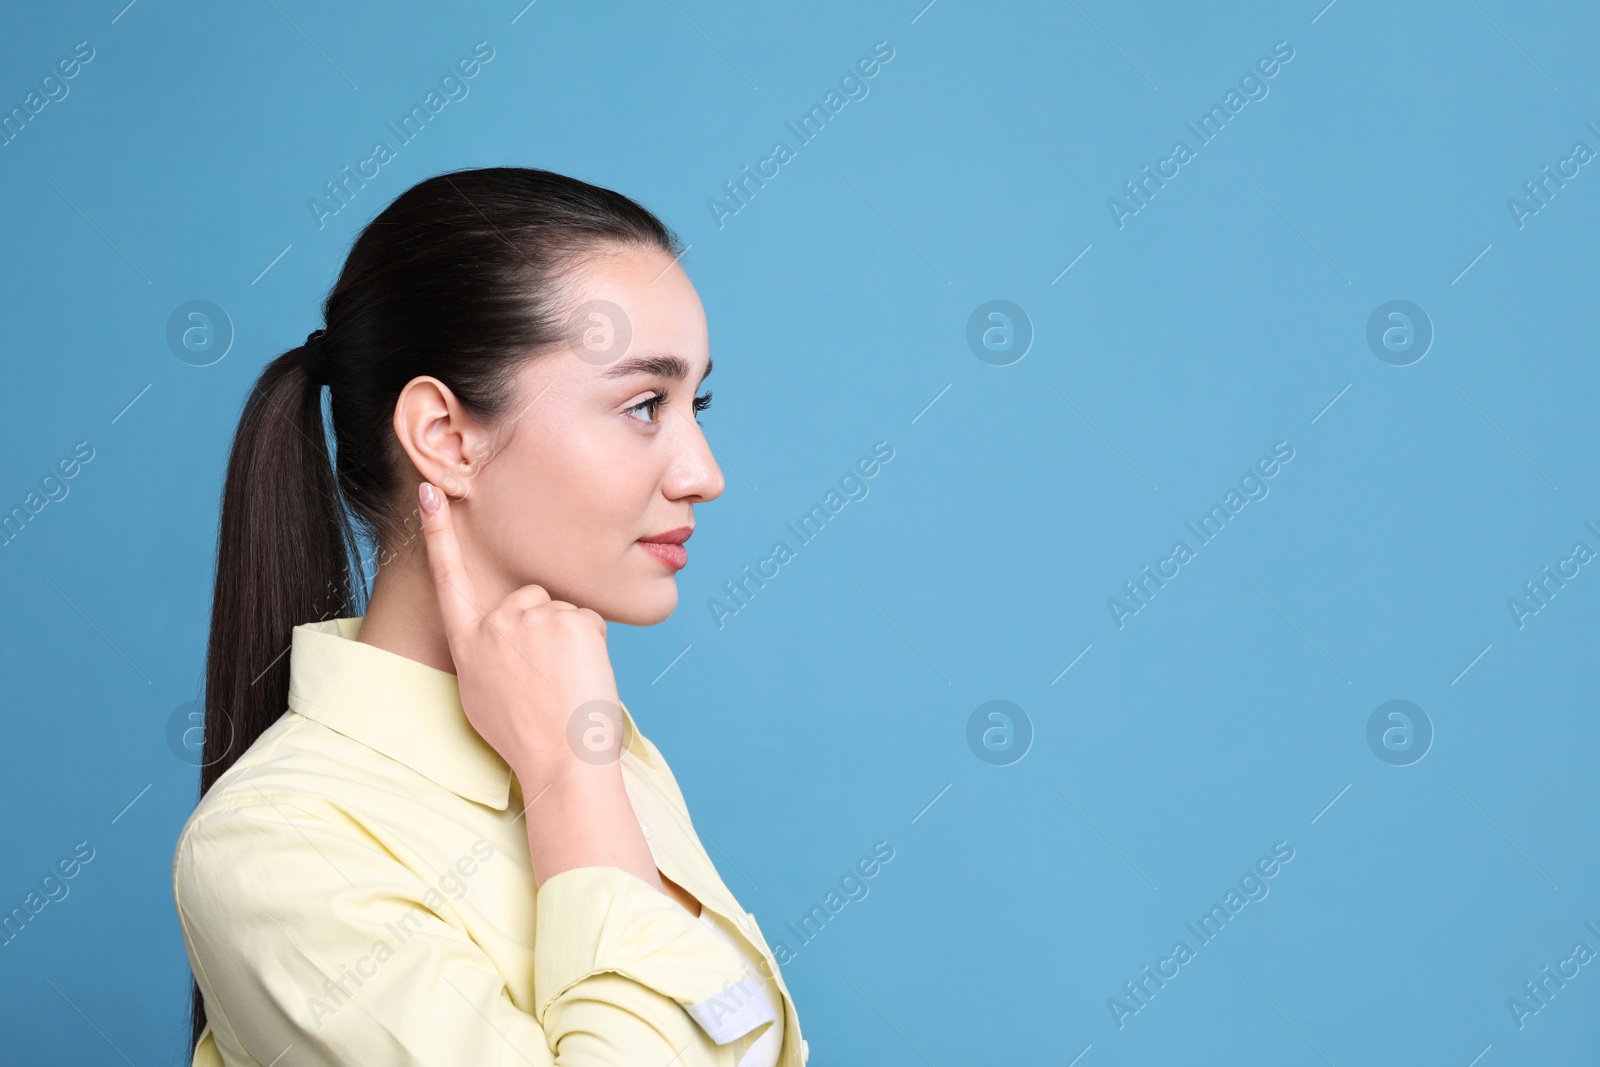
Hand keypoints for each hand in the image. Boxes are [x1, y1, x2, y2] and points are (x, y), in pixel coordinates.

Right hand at [417, 480, 623, 787]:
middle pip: (530, 600)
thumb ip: (484, 652)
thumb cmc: (525, 735)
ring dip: (569, 640)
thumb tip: (499, 636)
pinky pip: (588, 620)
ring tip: (563, 682)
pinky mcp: (570, 619)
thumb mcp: (481, 694)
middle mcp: (495, 623)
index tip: (430, 492)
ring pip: (562, 612)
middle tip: (547, 677)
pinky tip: (582, 675)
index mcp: (468, 642)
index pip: (448, 577)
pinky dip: (593, 645)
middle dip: (544, 628)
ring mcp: (533, 618)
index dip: (438, 533)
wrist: (560, 759)